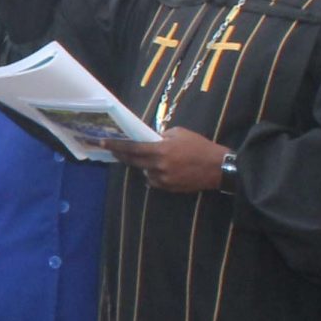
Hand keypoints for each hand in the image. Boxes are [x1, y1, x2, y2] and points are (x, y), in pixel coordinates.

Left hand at [111, 128, 227, 192]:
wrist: (217, 167)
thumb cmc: (200, 146)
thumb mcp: (180, 133)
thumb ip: (161, 136)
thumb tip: (149, 139)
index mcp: (161, 150)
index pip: (132, 147)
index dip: (116, 145)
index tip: (103, 142)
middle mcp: (158, 165)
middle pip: (133, 161)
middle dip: (121, 155)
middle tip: (112, 150)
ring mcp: (163, 179)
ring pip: (144, 171)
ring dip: (144, 165)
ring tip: (155, 158)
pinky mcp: (168, 188)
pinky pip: (154, 180)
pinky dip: (154, 174)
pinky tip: (165, 169)